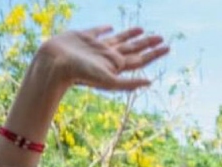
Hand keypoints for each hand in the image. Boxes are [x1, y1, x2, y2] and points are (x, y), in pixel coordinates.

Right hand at [36, 26, 168, 90]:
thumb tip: (150, 82)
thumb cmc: (80, 74)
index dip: (154, 53)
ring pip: (118, 39)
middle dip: (147, 44)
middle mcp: (108, 56)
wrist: (54, 63)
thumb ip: (129, 84)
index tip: (167, 47)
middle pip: (133, 49)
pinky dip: (104, 29)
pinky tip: (110, 27)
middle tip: (161, 38)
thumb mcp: (108, 81)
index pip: (140, 59)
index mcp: (116, 65)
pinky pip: (97, 31)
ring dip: (130, 35)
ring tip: (142, 30)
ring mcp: (96, 46)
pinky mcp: (83, 37)